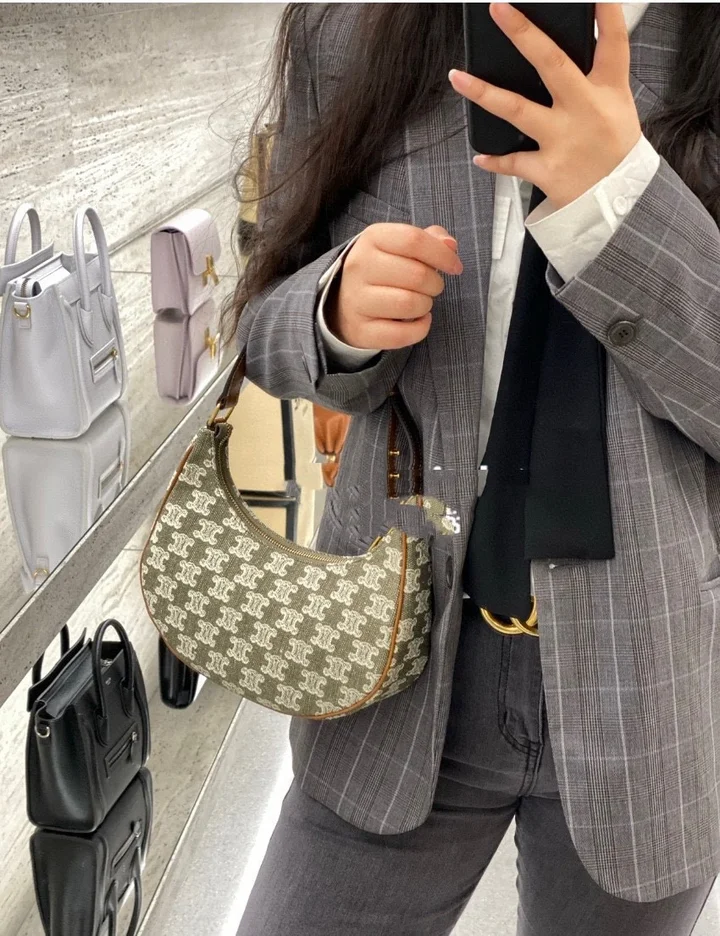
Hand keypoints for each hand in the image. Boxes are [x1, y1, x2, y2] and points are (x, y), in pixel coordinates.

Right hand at [325, 224, 461, 350]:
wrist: (342, 302)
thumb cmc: (382, 270)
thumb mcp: (400, 246)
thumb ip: (428, 240)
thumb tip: (450, 245)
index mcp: (371, 239)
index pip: (414, 240)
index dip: (442, 255)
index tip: (455, 267)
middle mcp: (360, 267)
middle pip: (417, 274)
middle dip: (435, 284)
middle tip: (432, 287)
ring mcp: (357, 300)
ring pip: (410, 304)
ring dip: (426, 305)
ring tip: (421, 303)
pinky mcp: (361, 330)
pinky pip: (402, 334)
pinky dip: (420, 329)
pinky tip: (419, 321)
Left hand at [448, 3, 641, 208]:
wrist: (620, 204)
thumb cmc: (615, 153)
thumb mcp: (619, 108)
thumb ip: (596, 78)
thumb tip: (574, 49)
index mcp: (608, 91)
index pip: (612, 42)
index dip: (606, 13)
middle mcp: (584, 110)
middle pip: (552, 63)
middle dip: (524, 34)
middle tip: (500, 10)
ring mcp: (563, 139)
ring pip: (517, 110)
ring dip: (484, 93)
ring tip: (458, 77)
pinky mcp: (548, 169)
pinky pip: (513, 162)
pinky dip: (495, 161)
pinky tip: (480, 156)